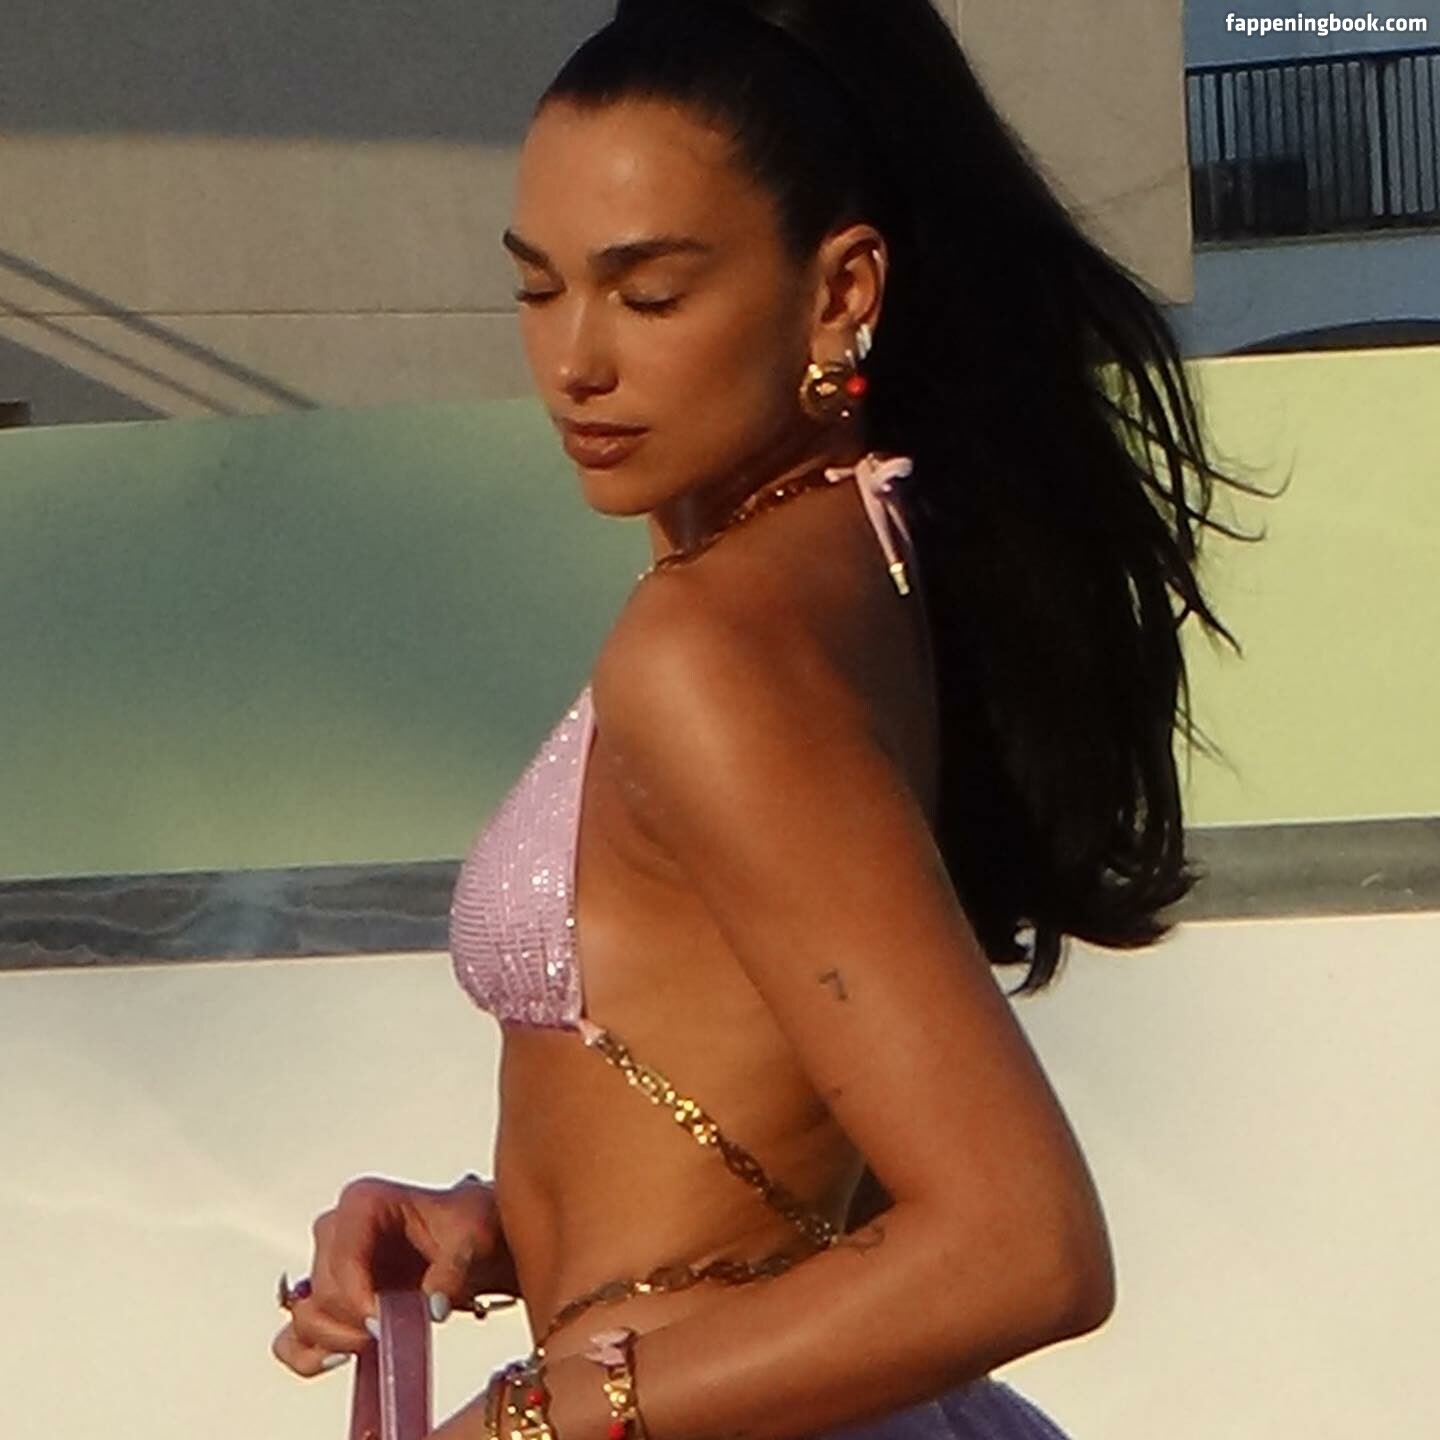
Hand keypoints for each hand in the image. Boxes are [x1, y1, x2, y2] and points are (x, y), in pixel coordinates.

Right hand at [271, 1172, 518, 1378]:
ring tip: (379, 1341)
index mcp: (364, 1203)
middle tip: (393, 1333)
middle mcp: (337, 1230)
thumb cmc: (468, 1229)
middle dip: (355, 1322)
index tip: (386, 1324)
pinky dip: (311, 1355)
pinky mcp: (326, 1301)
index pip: (342, 1259)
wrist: (471, 1248)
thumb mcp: (473, 1239)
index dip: (359, 1299)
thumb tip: (433, 1305)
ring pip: (305, 1316)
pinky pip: (293, 1338)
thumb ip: (453, 1270)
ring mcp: (326, 1266)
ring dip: (336, 1339)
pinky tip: (346, 1356)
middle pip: (322, 1292)